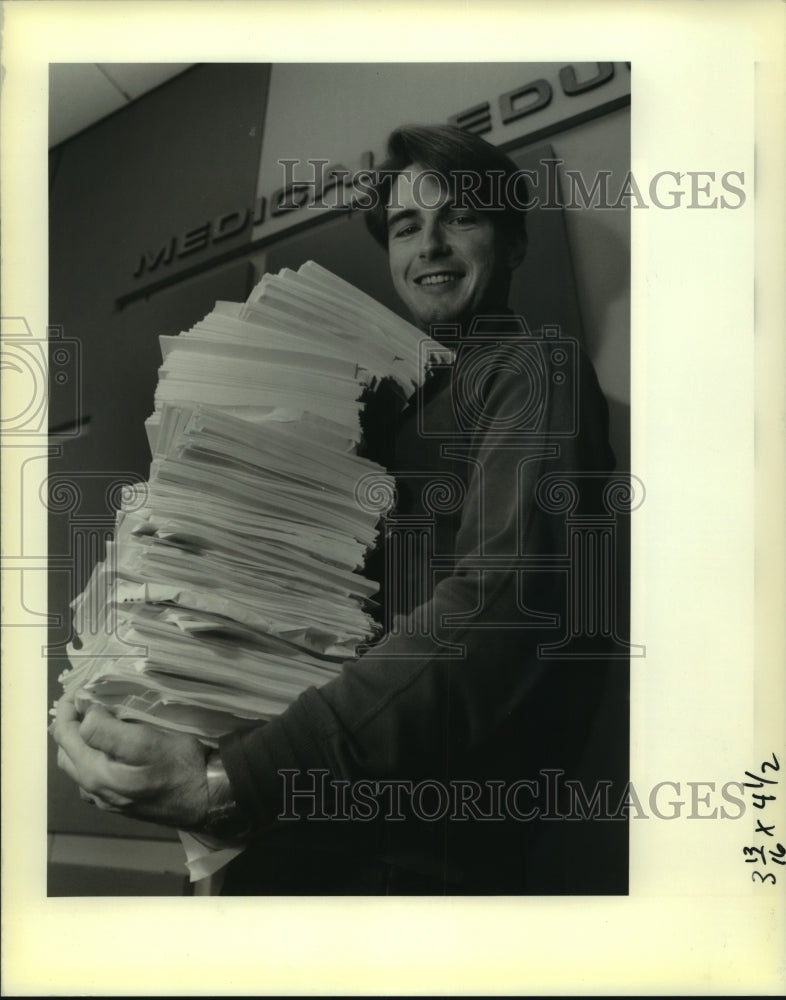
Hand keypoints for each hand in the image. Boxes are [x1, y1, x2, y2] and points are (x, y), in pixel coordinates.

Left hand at [51, 694, 208, 830]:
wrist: (208, 798)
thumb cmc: (179, 766)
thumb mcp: (144, 742)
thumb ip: (105, 731)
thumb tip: (86, 715)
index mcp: (94, 773)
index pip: (65, 735)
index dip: (67, 708)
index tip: (78, 688)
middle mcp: (93, 790)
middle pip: (66, 753)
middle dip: (69, 725)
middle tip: (84, 702)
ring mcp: (106, 800)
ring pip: (78, 767)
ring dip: (79, 742)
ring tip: (94, 720)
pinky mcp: (121, 802)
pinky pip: (93, 778)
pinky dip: (91, 758)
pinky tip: (108, 750)